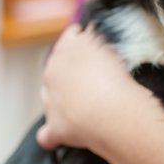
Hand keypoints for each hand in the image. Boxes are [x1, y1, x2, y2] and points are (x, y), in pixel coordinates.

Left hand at [36, 23, 134, 150]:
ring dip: (61, 99)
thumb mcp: (109, 44)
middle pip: (56, 68)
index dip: (81, 39)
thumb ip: (98, 35)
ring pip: (49, 98)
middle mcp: (52, 74)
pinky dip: (56, 134)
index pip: (69, 37)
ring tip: (86, 102)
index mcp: (66, 50)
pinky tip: (67, 133)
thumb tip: (93, 29)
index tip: (93, 41)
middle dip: (70, 70)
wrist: (111, 111)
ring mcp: (51, 102)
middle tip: (94, 74)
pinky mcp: (55, 128)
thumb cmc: (115, 75)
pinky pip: (49, 135)